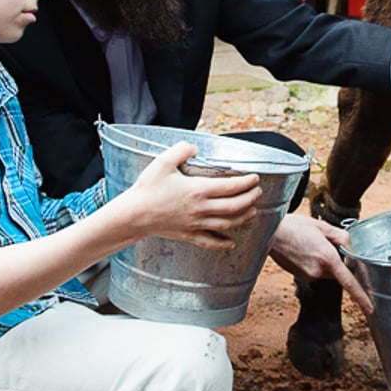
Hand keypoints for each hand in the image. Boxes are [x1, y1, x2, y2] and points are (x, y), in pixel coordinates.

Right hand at [125, 142, 261, 249]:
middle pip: (235, 206)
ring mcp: (195, 224)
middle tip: (257, 191)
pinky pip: (210, 242)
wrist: (133, 215)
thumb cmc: (147, 188)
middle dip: (250, 198)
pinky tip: (231, 243)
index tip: (255, 178)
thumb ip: (182, 149)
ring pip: (227, 224)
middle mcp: (200, 209)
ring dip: (243, 217)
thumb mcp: (163, 161)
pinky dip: (223, 243)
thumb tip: (195, 147)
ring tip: (253, 210)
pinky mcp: (188, 235)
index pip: (231, 187)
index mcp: (197, 190)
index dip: (246, 182)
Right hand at [269, 214, 373, 313]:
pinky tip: (303, 250)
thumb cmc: (293, 227)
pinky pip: (314, 271)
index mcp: (327, 258)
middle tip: (324, 244)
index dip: (361, 297)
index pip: (349, 282)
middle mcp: (318, 270)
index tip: (370, 309)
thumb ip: (340, 236)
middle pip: (337, 273)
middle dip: (336, 262)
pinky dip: (313, 263)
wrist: (269, 233)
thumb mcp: (321, 226)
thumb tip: (350, 245)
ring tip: (309, 244)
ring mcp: (307, 275)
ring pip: (324, 272)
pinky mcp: (299, 275)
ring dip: (323, 261)